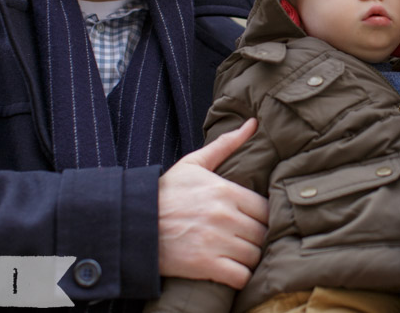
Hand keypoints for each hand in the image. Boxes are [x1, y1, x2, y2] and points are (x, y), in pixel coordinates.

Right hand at [158, 118, 268, 288]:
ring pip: (255, 256)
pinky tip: (233, 270)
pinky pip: (241, 276)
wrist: (133, 223)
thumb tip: (252, 123)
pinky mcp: (206, 266)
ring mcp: (217, 242)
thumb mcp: (194, 164)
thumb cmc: (165, 192)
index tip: (255, 221)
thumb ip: (226, 144)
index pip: (266, 208)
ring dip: (251, 258)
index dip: (264, 217)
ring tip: (241, 255)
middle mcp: (225, 216)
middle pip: (263, 233)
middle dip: (259, 238)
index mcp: (226, 191)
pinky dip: (241, 276)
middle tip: (249, 240)